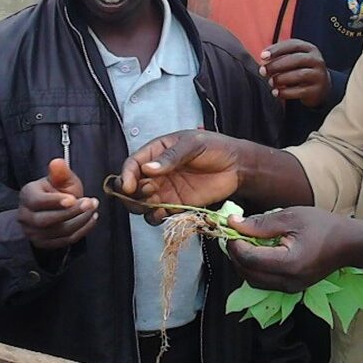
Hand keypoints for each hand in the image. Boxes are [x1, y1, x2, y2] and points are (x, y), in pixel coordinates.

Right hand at [17, 158, 98, 249]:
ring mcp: (33, 232)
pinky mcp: (43, 244)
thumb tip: (57, 162)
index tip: (74, 198)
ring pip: (58, 232)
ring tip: (93, 210)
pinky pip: (64, 241)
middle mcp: (25, 216)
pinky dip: (81, 231)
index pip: (37, 201)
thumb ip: (60, 172)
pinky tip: (91, 219)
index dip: (55, 201)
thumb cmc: (56, 191)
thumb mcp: (59, 179)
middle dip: (71, 213)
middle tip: (90, 203)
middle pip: (46, 220)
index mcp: (27, 195)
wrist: (51, 209)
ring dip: (80, 222)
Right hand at [118, 130, 242, 223]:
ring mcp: (164, 190)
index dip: (126, 176)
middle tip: (146, 193)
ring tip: (154, 204)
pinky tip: (162, 214)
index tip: (128, 186)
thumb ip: (171, 157)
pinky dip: (155, 217)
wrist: (237, 166)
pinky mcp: (175, 205)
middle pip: (132, 187)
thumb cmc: (215, 147)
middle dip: (131, 194)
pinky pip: (157, 215)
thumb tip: (148, 169)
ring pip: (141, 203)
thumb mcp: (193, 145)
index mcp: (156, 152)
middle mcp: (156, 173)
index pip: (132, 165)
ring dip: (141, 207)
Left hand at [226, 207, 351, 291]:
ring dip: (243, 263)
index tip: (231, 228)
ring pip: (254, 281)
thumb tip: (233, 224)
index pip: (249, 259)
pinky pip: (265, 282)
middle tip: (233, 235)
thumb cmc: (322, 226)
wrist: (349, 244)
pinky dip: (255, 269)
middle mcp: (287, 281)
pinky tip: (257, 252)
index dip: (234, 244)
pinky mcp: (292, 288)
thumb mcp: (291, 217)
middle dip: (235, 255)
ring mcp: (290, 288)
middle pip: (247, 274)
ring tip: (244, 243)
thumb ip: (260, 223)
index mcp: (288, 263)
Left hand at [260, 39, 330, 107]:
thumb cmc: (300, 69)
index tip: (262, 56)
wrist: (321, 87)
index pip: (293, 45)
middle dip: (276, 65)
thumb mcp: (294, 59)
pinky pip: (300, 91)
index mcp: (309, 49)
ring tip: (270, 82)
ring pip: (299, 75)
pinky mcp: (316, 90)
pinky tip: (276, 92)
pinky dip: (285, 92)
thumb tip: (263, 60)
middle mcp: (316, 60)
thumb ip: (280, 56)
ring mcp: (318, 75)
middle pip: (296, 59)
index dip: (277, 50)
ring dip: (281, 79)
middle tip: (263, 71)